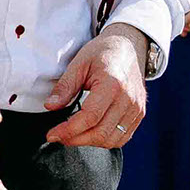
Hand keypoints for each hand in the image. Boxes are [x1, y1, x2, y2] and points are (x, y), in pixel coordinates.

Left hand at [45, 25, 147, 147]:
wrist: (128, 47)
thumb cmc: (101, 53)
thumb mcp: (78, 64)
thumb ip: (65, 86)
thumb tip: (50, 106)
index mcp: (113, 83)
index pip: (90, 117)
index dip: (69, 130)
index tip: (52, 134)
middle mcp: (128, 99)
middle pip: (100, 132)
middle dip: (75, 139)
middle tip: (59, 136)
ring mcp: (136, 108)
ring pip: (111, 140)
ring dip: (89, 142)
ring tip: (73, 135)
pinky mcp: (139, 114)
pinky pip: (123, 137)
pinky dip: (105, 141)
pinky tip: (90, 134)